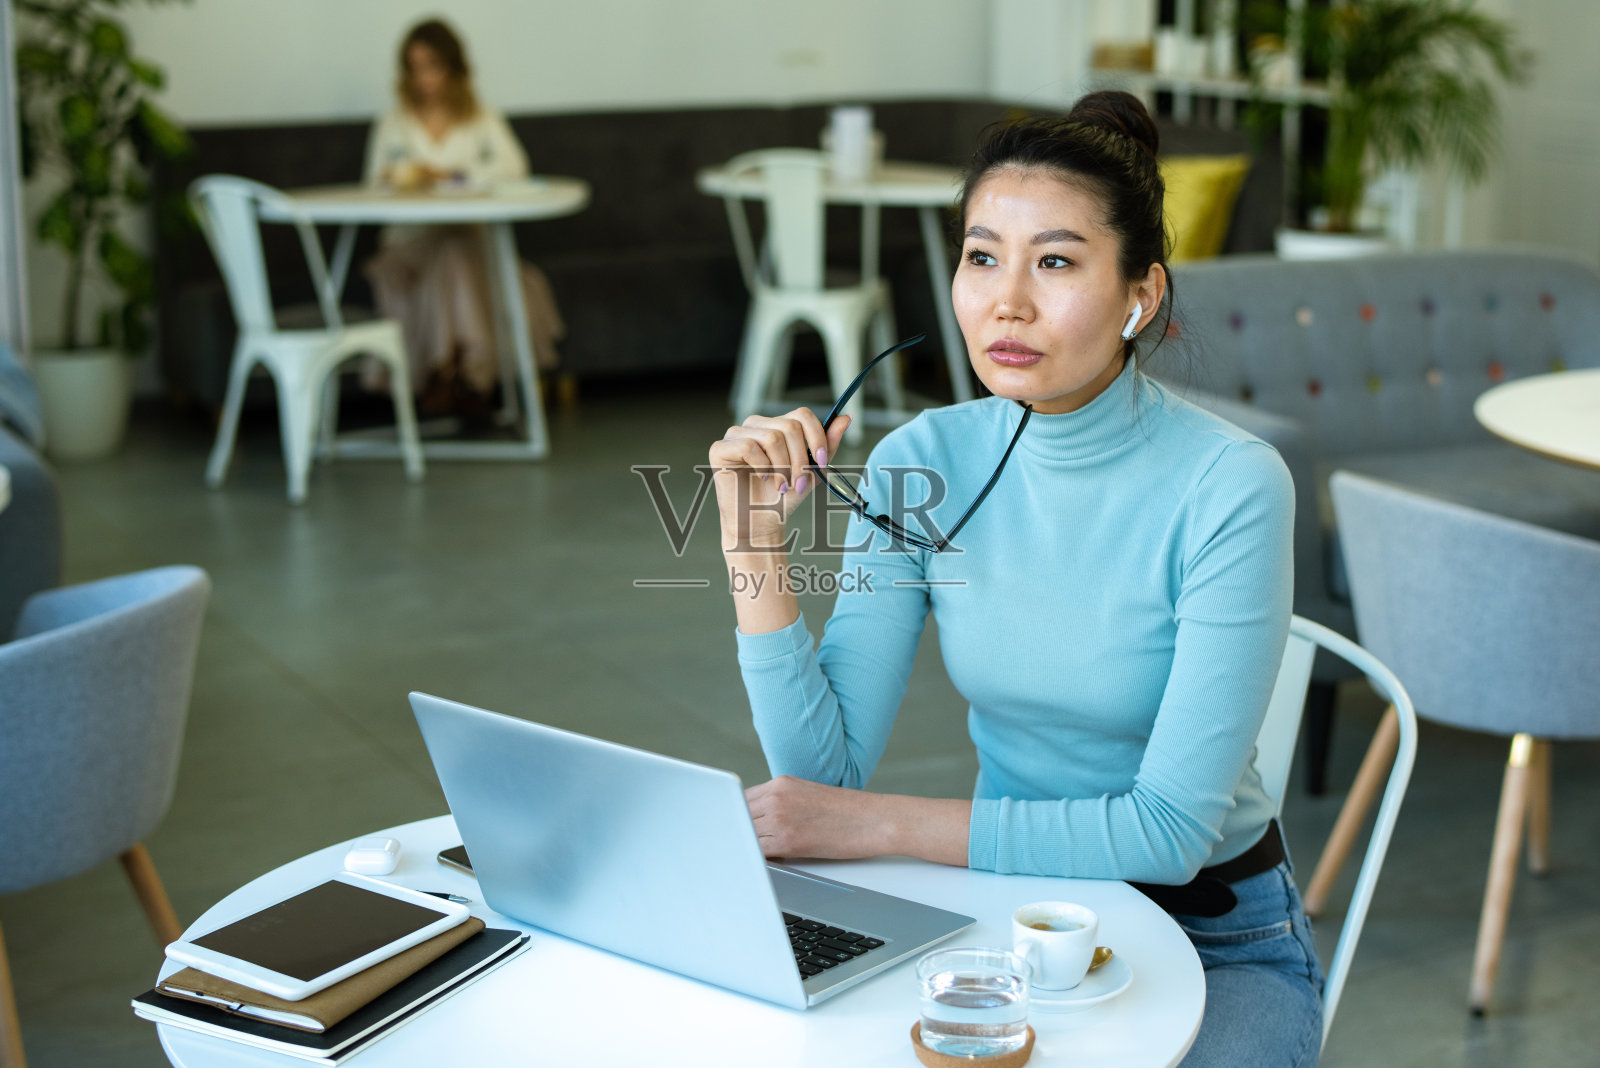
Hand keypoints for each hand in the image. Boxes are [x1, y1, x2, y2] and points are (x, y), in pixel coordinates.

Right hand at [708, 408, 851, 546]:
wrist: (761, 523)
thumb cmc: (783, 497)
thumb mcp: (812, 470)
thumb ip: (827, 444)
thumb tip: (845, 418)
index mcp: (776, 425)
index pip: (801, 414)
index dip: (816, 436)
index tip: (822, 462)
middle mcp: (756, 425)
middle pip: (789, 426)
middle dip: (800, 459)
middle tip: (799, 483)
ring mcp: (736, 434)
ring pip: (771, 437)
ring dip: (783, 467)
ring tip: (782, 485)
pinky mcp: (719, 448)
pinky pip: (748, 447)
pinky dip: (763, 467)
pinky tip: (763, 479)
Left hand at [744, 775, 883, 859]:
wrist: (875, 819)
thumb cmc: (848, 812)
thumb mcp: (808, 796)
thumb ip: (780, 804)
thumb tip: (758, 824)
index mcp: (781, 783)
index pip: (740, 800)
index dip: (736, 818)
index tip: (735, 830)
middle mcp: (776, 796)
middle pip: (738, 817)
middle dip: (738, 833)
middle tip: (741, 848)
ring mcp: (780, 816)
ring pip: (744, 835)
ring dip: (746, 847)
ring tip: (756, 857)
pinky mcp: (788, 840)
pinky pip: (756, 852)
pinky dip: (754, 859)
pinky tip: (764, 864)